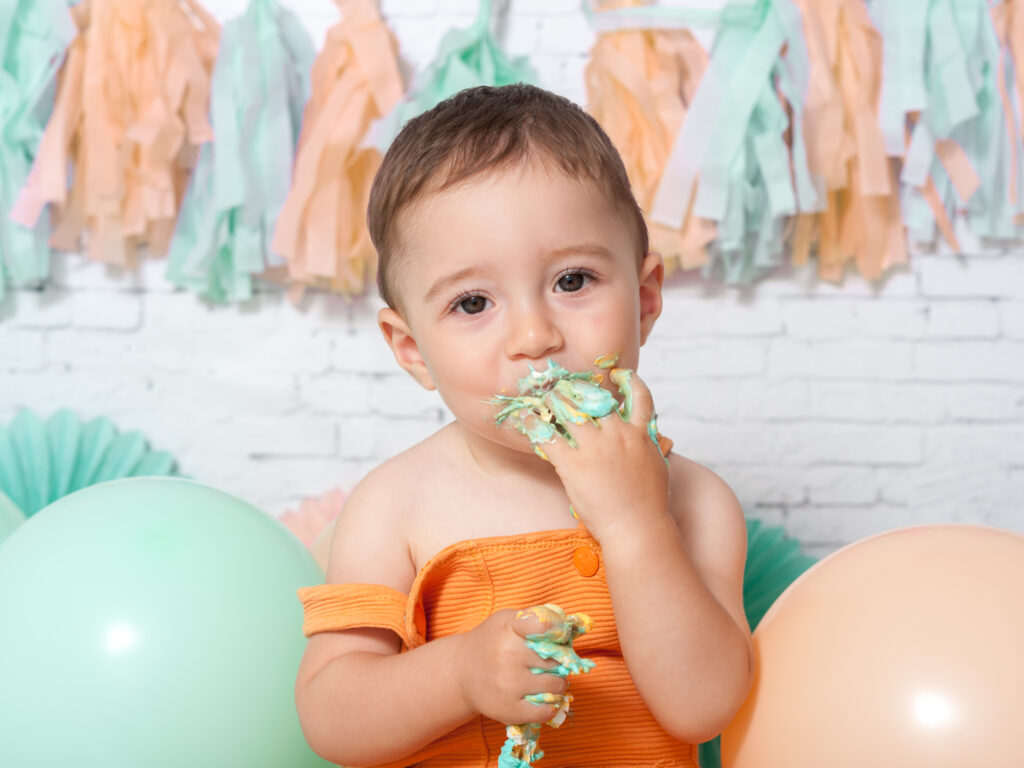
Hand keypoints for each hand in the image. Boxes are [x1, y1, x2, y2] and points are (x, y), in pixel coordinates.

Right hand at [454, 608, 569, 724]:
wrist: (460, 672)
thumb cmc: (491, 642)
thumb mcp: (506, 620)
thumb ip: (533, 618)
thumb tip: (564, 627)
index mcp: (509, 630)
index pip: (546, 627)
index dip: (557, 632)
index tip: (556, 638)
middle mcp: (508, 656)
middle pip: (557, 660)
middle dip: (558, 662)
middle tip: (549, 664)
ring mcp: (508, 685)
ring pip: (556, 686)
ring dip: (557, 684)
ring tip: (546, 680)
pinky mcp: (507, 710)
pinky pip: (545, 712)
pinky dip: (550, 707)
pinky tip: (543, 699)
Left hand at [532, 370, 669, 541]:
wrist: (637, 528)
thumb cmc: (649, 504)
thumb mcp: (657, 467)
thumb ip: (649, 447)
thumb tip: (646, 438)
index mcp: (640, 434)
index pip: (639, 396)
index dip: (628, 381)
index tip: (616, 375)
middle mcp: (617, 434)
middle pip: (594, 398)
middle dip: (578, 389)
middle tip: (565, 385)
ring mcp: (594, 448)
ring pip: (569, 410)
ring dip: (554, 400)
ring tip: (543, 397)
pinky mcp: (573, 464)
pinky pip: (548, 436)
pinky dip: (534, 425)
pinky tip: (526, 419)